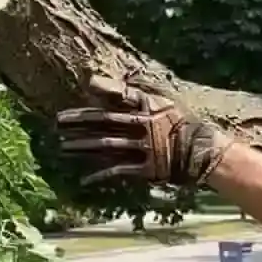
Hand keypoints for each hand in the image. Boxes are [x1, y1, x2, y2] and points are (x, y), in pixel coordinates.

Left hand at [57, 78, 229, 189]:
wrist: (204, 152)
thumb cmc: (182, 125)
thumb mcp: (162, 102)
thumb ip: (135, 92)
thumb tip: (107, 82)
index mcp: (147, 109)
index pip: (115, 101)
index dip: (94, 100)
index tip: (71, 103)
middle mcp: (143, 126)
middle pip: (105, 122)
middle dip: (80, 122)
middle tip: (57, 123)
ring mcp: (144, 148)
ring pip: (108, 145)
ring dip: (84, 146)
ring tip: (63, 147)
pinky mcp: (147, 168)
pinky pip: (120, 170)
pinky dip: (102, 175)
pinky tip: (85, 178)